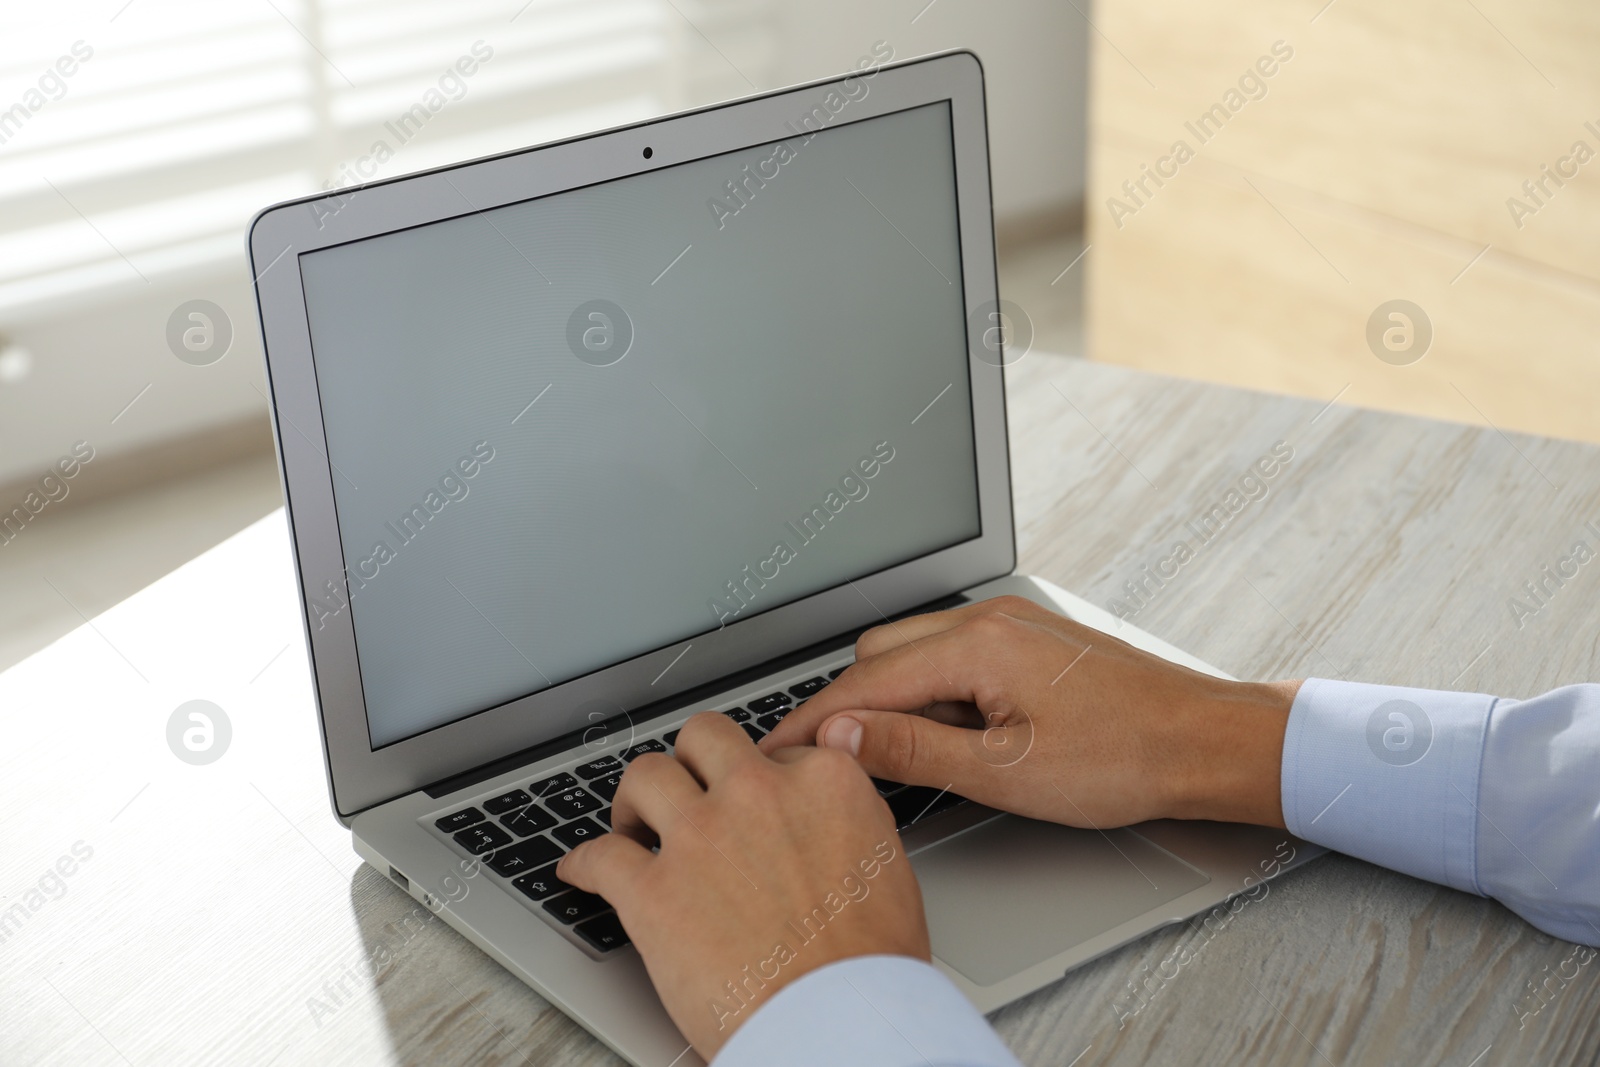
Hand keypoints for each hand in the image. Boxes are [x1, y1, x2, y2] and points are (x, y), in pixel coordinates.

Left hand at [557, 712, 929, 1058]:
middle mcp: (757, 794)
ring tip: (633, 823)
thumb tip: (824, 813)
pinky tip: (580, 869)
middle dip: (692, 762)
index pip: (777, 751)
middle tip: (687, 790)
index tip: (749, 801)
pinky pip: (599, 856)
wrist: (841, 1022)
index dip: (761, 778)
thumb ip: (846, 818)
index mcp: (823, 783)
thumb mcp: (886, 862)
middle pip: (705, 739)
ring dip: (635, 799)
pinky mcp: (652, 891)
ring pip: (646, 776)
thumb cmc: (870, 966)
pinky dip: (583, 863)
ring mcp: (700, 836)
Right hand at [761, 595, 1298, 829]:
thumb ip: (912, 749)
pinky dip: (928, 689)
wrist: (1203, 742)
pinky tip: (943, 732)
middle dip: (846, 704)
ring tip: (888, 755)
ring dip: (889, 697)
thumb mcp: (1005, 772)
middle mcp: (989, 620)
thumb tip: (841, 736)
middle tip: (826, 762)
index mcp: (977, 646)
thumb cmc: (1124, 760)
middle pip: (879, 653)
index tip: (774, 751)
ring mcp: (1011, 625)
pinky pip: (951, 654)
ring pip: (914, 651)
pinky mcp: (1027, 640)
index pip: (863, 680)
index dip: (811, 721)